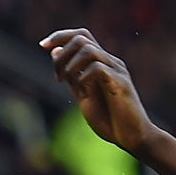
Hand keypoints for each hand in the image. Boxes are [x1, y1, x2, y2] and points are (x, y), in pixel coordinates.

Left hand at [40, 28, 155, 154]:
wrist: (133, 138)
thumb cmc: (111, 120)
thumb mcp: (84, 97)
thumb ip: (72, 77)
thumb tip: (55, 52)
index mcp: (101, 63)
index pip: (81, 36)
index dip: (60, 36)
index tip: (42, 45)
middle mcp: (110, 62)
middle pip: (82, 37)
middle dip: (62, 52)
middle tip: (57, 76)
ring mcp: (117, 71)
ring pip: (88, 49)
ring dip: (70, 64)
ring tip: (65, 81)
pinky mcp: (121, 84)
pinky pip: (98, 68)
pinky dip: (83, 76)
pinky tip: (83, 90)